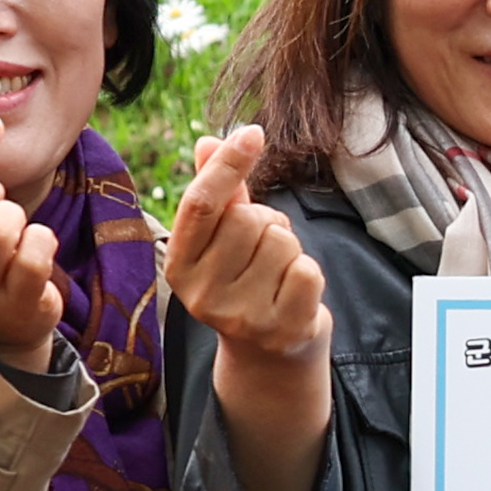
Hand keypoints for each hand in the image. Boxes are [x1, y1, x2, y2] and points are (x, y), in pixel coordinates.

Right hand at [166, 125, 337, 490]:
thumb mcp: (226, 241)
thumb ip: (220, 193)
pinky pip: (307, 269)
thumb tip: (208, 140)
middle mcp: (202, 294)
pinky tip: (294, 293)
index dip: (227, 166)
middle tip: (263, 252)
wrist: (269, 358)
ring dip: (289, 248)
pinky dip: (310, 272)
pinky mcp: (280, 330)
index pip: (201, 205)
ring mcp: (240, 317)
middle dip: (267, 223)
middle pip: (251, 219)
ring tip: (277, 274)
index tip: (252, 133)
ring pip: (282, 241)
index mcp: (180, 265)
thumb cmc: (247, 282)